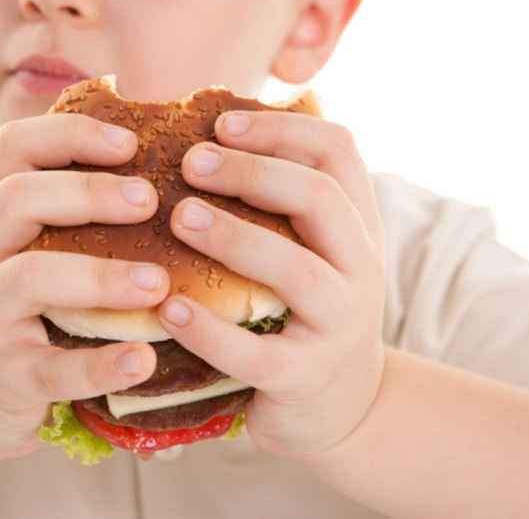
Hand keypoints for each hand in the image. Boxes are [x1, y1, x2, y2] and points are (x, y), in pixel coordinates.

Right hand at [0, 114, 168, 456]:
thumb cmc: (14, 300)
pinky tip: (143, 359)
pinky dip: (100, 365)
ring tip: (158, 283)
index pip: (13, 147)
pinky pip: (53, 369)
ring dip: (100, 276)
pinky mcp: (6, 376)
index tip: (131, 142)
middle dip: (89, 192)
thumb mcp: (18, 242)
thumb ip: (59, 201)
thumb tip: (148, 143)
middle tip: (151, 200)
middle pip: (16, 199)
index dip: (72, 134)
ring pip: (29, 278)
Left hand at [156, 111, 385, 456]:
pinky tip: (168, 309)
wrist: (343, 405)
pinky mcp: (302, 378)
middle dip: (251, 172)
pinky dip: (209, 330)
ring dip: (233, 237)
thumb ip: (281, 202)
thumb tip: (205, 133)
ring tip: (179, 218)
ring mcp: (337, 325)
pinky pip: (255, 352)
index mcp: (357, 225)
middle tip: (190, 162)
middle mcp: (359, 268)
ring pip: (295, 269)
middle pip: (319, 198)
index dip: (281, 128)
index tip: (220, 124)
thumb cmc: (305, 311)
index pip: (338, 152)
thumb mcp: (313, 250)